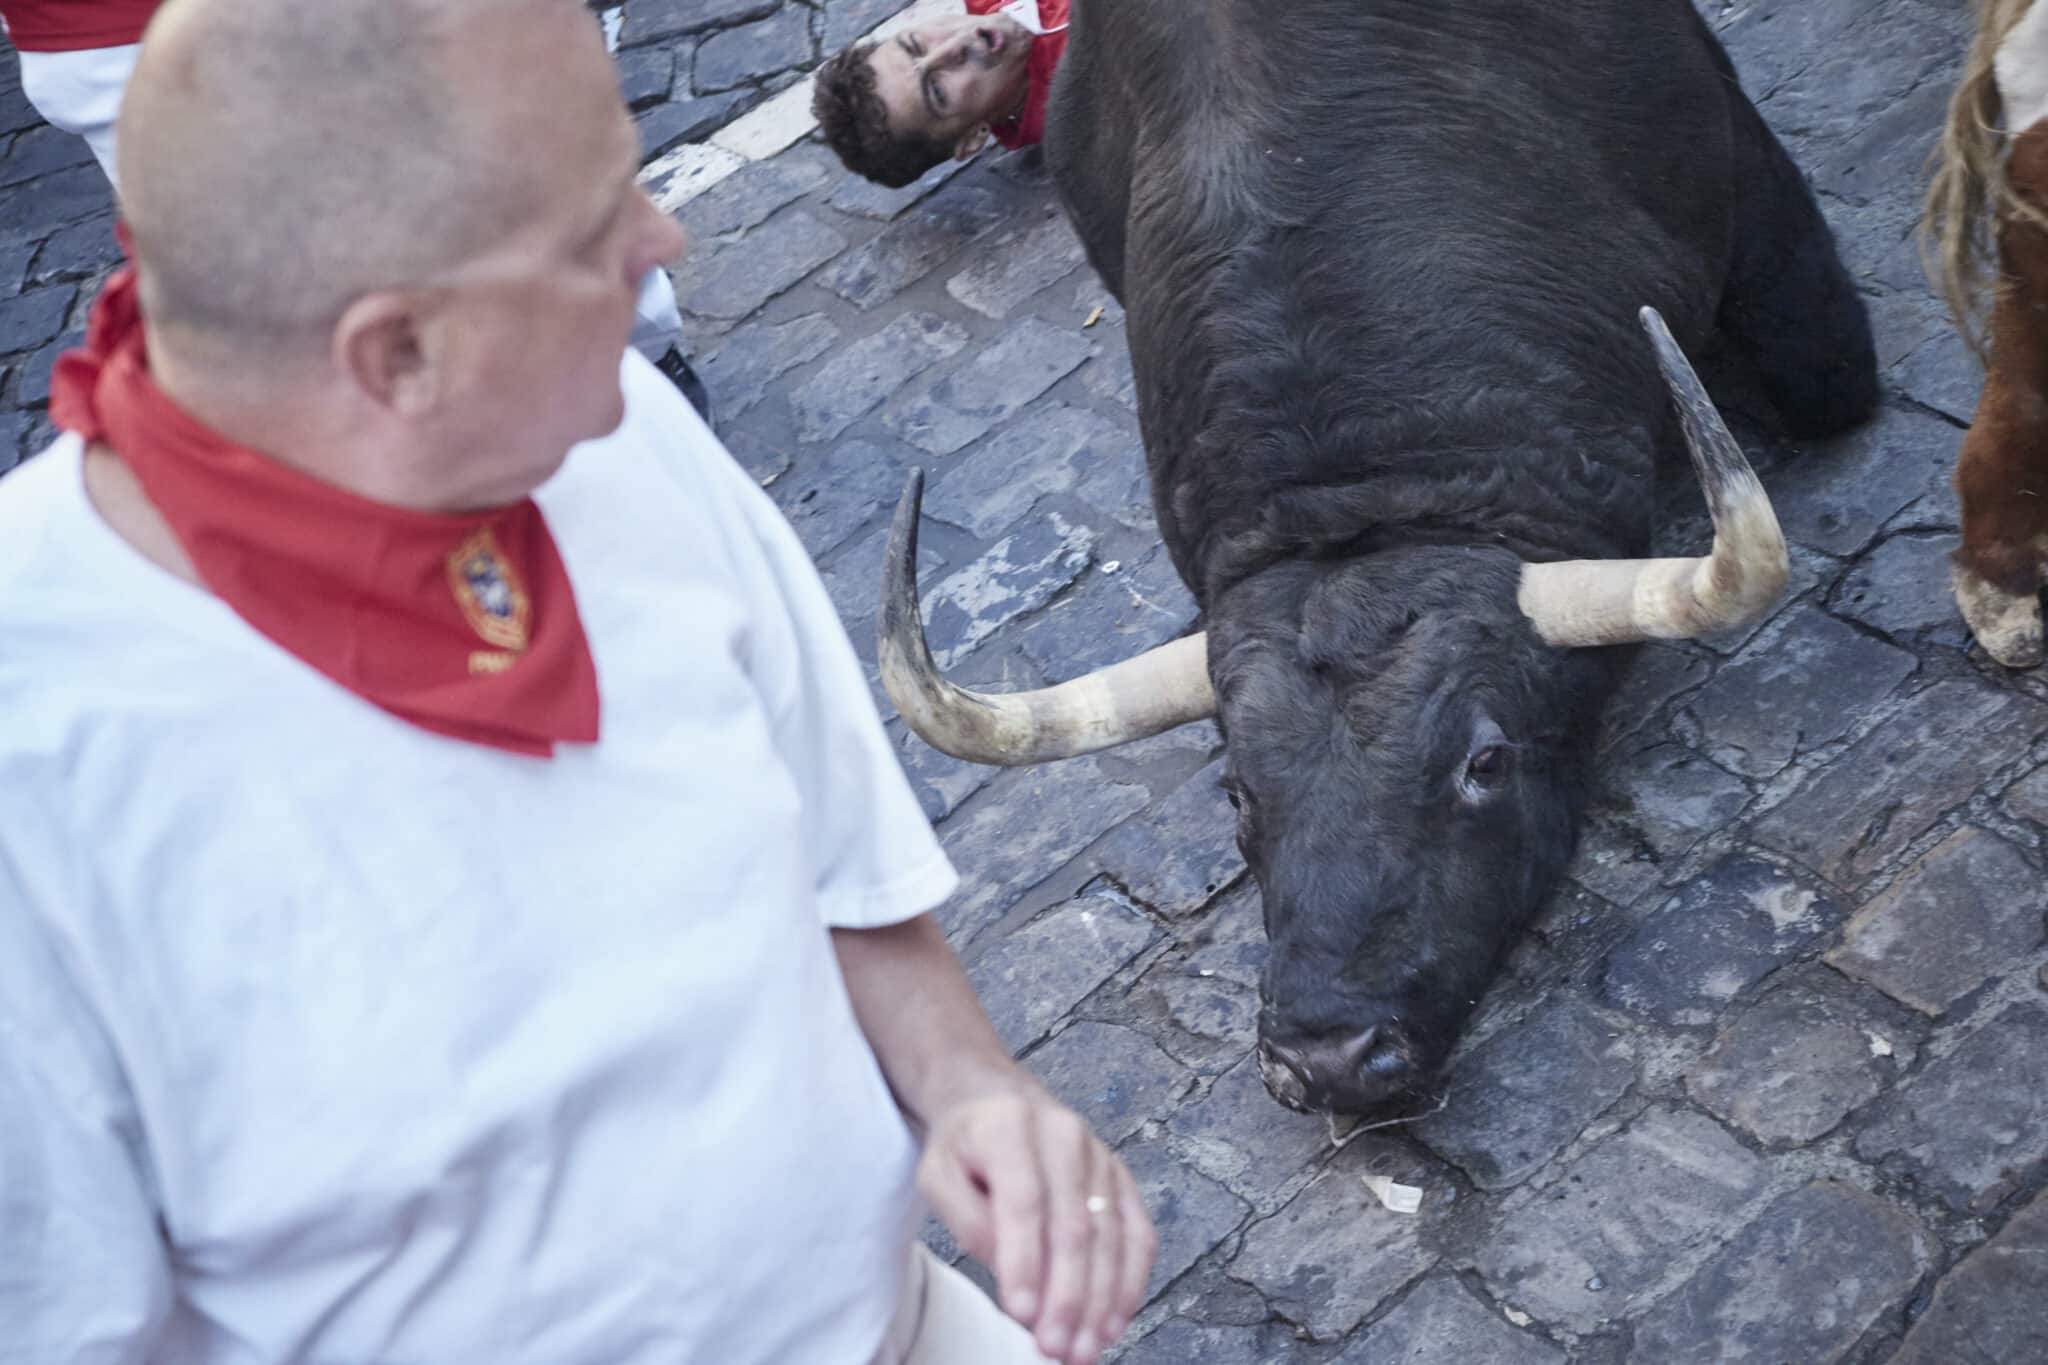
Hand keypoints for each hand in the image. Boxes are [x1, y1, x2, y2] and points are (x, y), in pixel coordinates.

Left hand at [917, 1084, 1155, 1364]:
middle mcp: (1064, 1136)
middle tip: (1055, 1348)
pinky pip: (1137, 1233)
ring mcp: (1100, 1155)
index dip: (1025, 1262)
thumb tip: (1008, 1268)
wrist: (996, 1099)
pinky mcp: (1121, 1177)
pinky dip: (1130, 1282)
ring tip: (1083, 1349)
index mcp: (1010, 1127)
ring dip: (1101, 1301)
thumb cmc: (964, 1146)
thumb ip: (967, 1219)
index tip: (1023, 1315)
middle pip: (1074, 1226)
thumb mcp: (938, 1175)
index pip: (1024, 1203)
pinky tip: (1115, 1321)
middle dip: (1067, 1297)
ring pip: (1111, 1236)